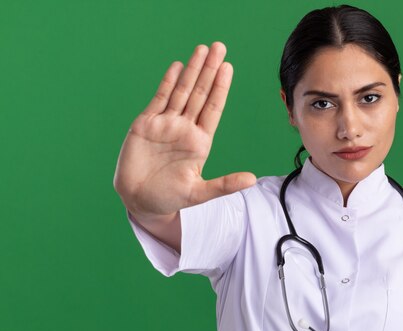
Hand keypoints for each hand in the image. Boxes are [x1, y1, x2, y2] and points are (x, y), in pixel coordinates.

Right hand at [113, 42, 256, 216]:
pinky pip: (159, 99)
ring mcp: (166, 125)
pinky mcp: (146, 125)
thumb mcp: (200, 193)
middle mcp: (185, 129)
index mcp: (200, 142)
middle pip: (200, 94)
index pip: (213, 109)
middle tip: (219, 47)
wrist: (140, 200)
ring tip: (201, 50)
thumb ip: (224, 185)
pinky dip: (167, 83)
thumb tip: (252, 180)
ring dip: (191, 71)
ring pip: (181, 92)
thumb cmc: (171, 198)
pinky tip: (177, 67)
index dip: (220, 88)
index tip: (228, 68)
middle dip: (209, 71)